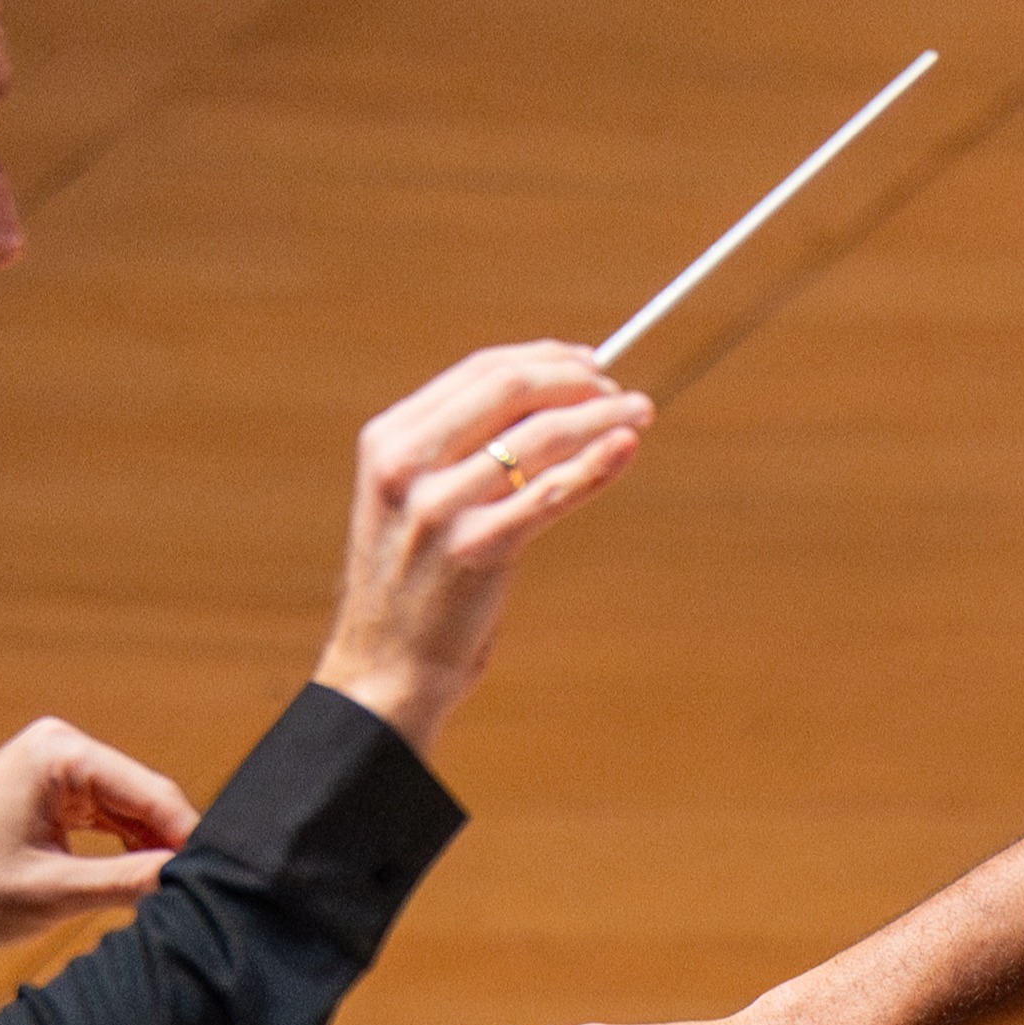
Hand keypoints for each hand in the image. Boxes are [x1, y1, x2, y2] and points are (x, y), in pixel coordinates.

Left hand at [0, 717, 193, 946]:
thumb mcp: (52, 892)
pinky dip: (121, 852)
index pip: (155, 794)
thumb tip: (190, 880)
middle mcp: (60, 748)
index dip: (190, 840)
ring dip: (146, 853)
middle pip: (146, 800)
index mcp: (59, 754)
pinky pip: (105, 819)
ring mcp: (53, 769)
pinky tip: (133, 887)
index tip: (216, 883)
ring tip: (164, 898)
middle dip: (169, 847)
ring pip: (130, 812)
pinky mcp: (48, 794)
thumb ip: (129, 882)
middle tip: (195, 897)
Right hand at [317, 341, 656, 759]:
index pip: (480, 370)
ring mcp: (439, 508)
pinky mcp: (475, 551)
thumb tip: (549, 401)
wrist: (385, 666)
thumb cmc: (413, 583)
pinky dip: (595, 466)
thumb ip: (460, 448)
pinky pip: (550, 495)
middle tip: (620, 391)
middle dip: (577, 380)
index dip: (545, 358)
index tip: (589, 362)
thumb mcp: (414, 498)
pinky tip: (624, 449)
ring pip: (539, 437)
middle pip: (510, 390)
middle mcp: (406, 465)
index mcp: (389, 440)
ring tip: (637, 416)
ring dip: (600, 418)